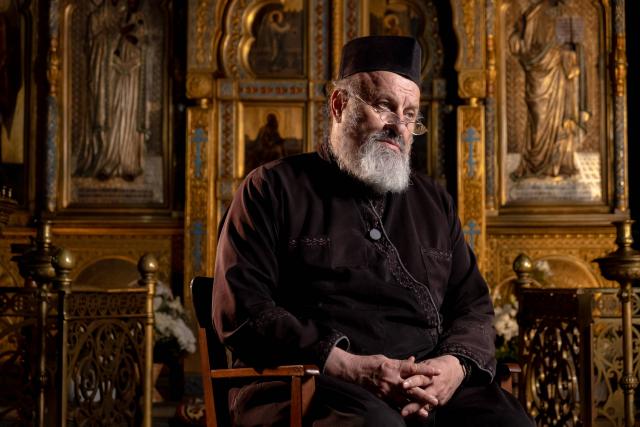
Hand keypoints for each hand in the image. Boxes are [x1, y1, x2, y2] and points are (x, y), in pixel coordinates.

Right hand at [324, 348, 439, 406]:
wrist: (355, 371)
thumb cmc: (372, 362)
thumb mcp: (387, 359)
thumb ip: (402, 363)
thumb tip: (414, 360)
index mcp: (394, 366)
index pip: (413, 368)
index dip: (426, 370)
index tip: (438, 372)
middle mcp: (392, 379)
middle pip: (411, 388)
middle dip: (424, 395)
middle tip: (435, 400)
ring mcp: (387, 390)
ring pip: (404, 400)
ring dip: (415, 406)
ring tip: (425, 412)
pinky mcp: (382, 397)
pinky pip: (395, 404)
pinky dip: (403, 409)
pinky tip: (410, 414)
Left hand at [400, 355, 464, 416]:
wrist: (456, 370)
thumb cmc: (437, 365)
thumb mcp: (427, 363)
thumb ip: (416, 369)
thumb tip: (402, 370)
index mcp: (431, 375)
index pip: (420, 379)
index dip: (411, 382)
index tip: (403, 385)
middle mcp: (435, 387)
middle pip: (423, 397)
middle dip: (413, 405)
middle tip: (403, 411)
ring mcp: (439, 396)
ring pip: (426, 405)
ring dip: (416, 410)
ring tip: (406, 414)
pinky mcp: (441, 402)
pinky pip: (430, 407)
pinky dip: (422, 410)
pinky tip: (414, 414)